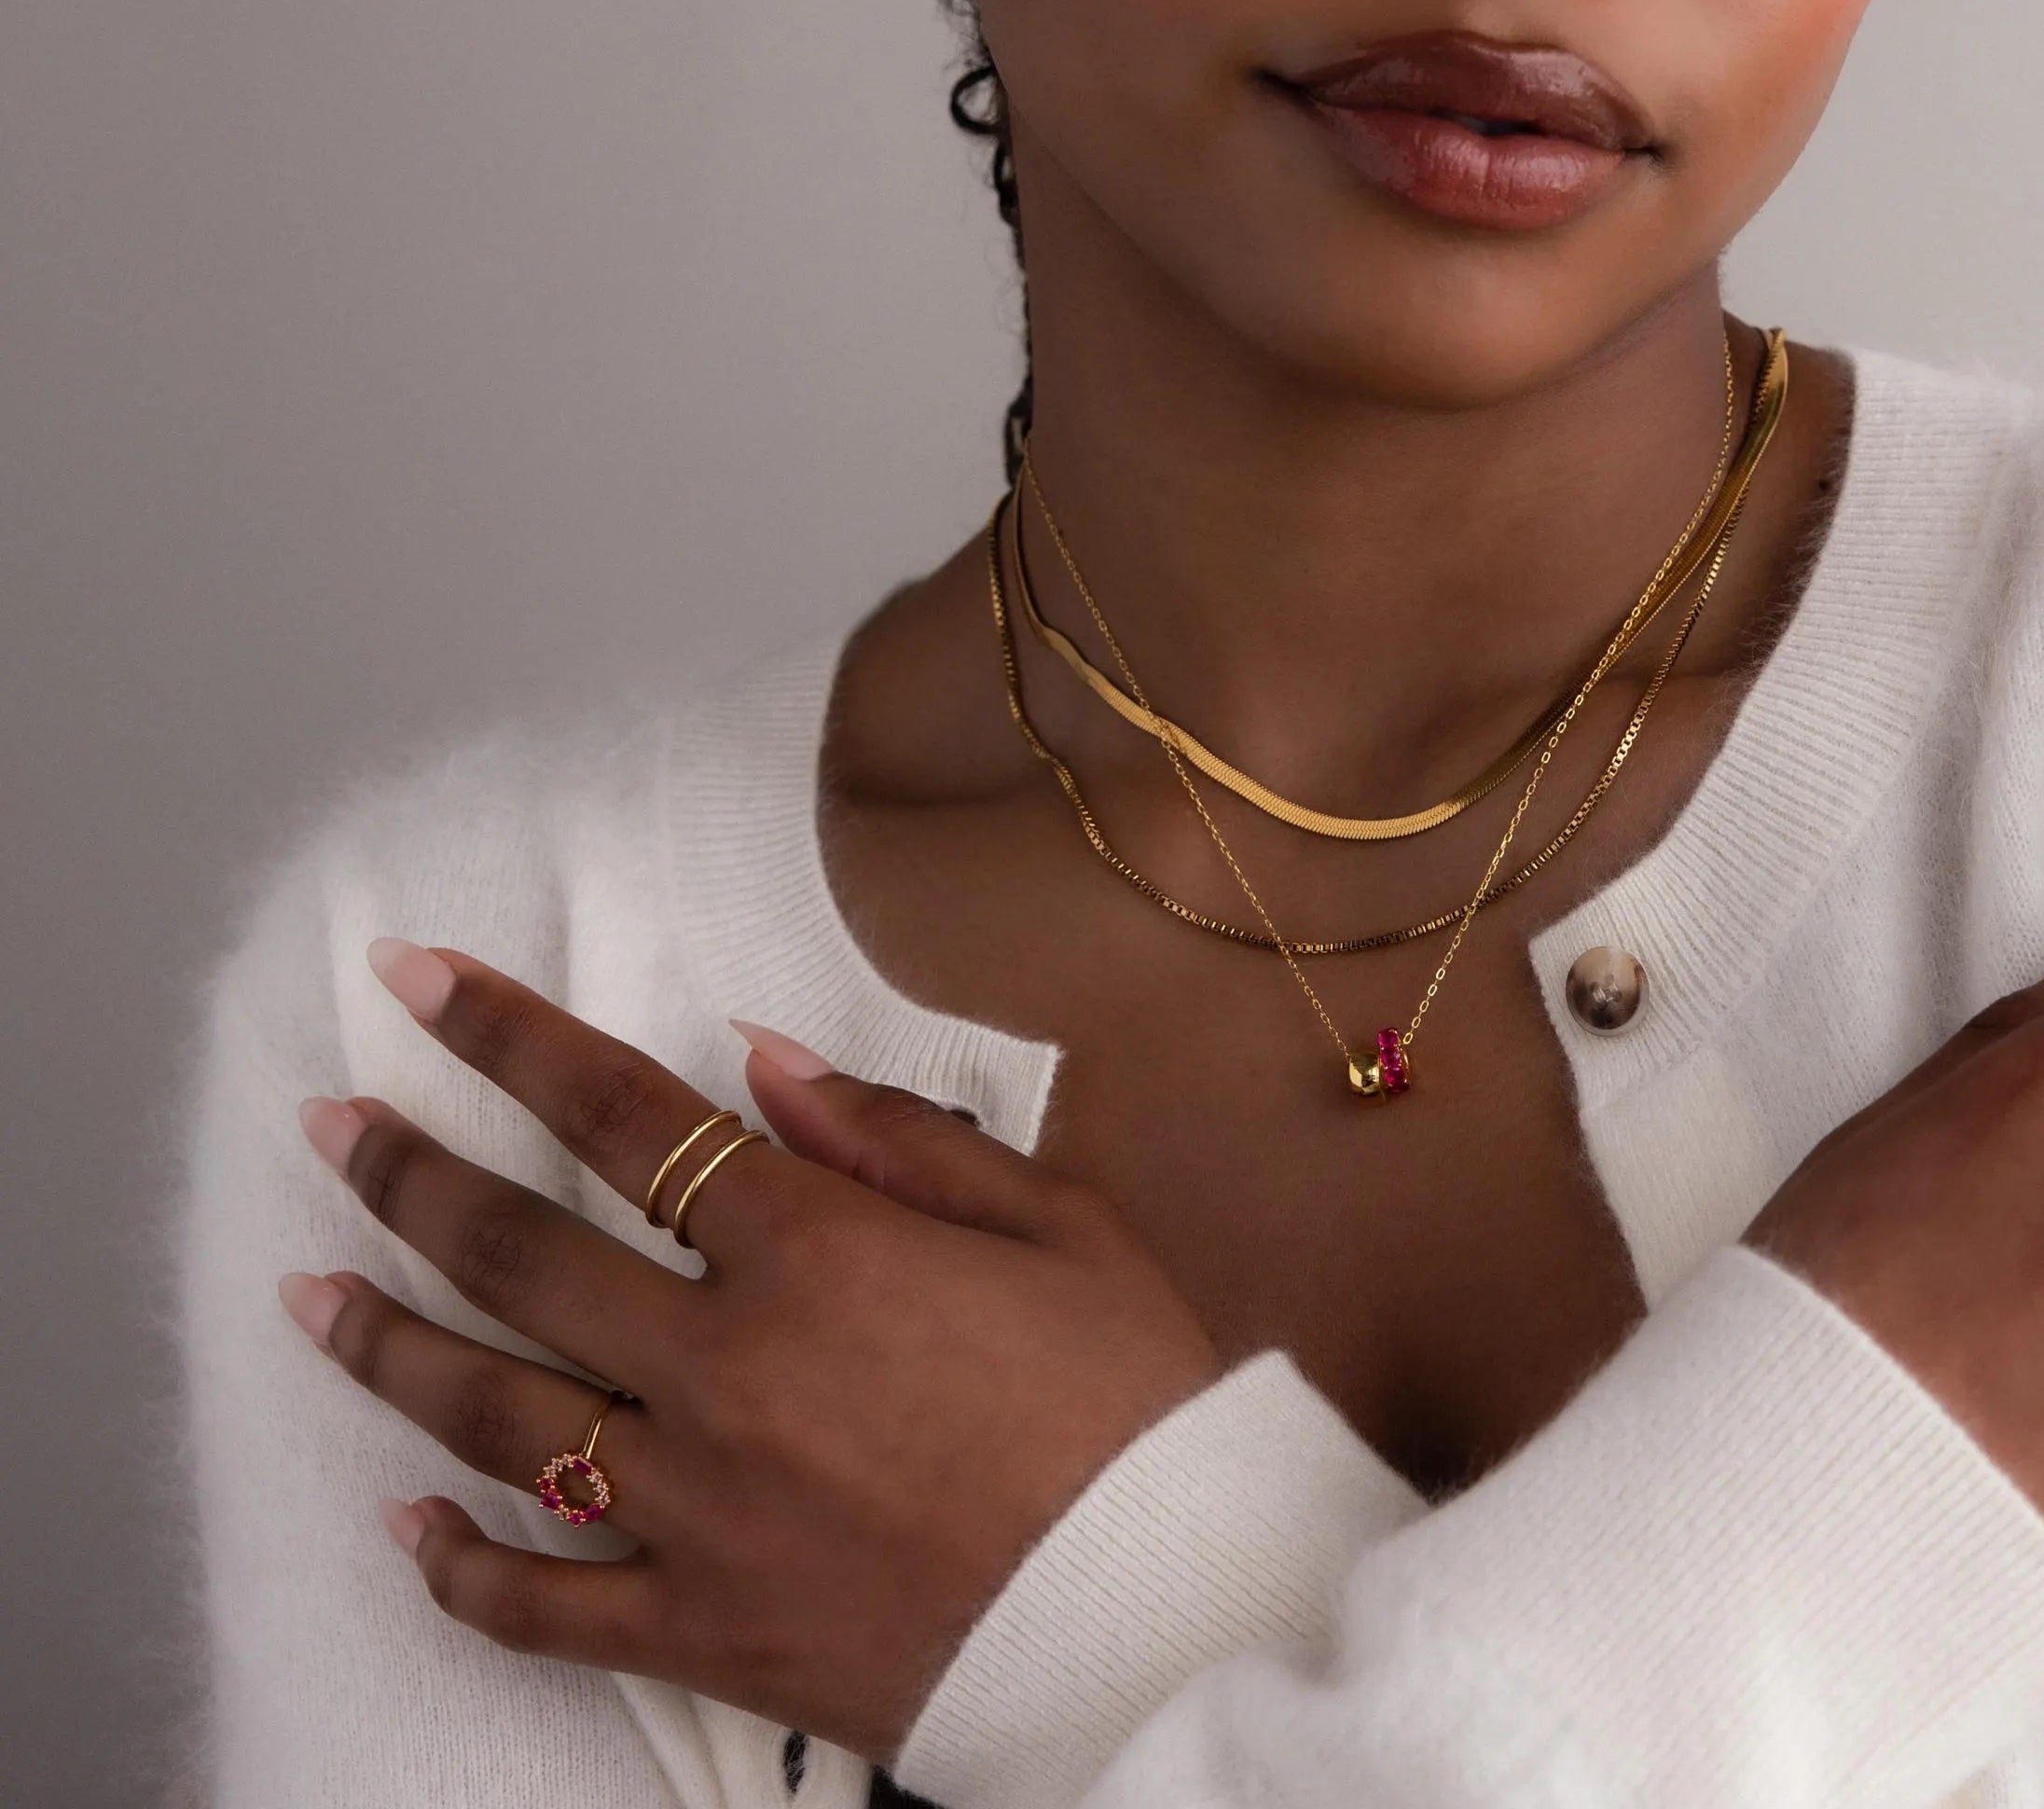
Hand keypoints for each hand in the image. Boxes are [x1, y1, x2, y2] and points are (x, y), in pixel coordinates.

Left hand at [279, 951, 1224, 1761]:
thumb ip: (895, 1135)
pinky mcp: (702, 1631)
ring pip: (492, 1417)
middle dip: (411, 1175)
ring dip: (387, 1346)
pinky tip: (405, 1527)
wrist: (1163, 1613)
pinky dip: (460, 1568)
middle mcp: (722, 1371)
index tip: (420, 983)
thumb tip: (759, 1064)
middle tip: (332, 1127)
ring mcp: (696, 1512)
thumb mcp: (1054, 1223)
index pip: (622, 1117)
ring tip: (309, 1295)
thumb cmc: (1133, 1399)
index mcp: (812, 1252)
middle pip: (519, 1255)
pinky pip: (541, 1606)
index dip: (508, 1038)